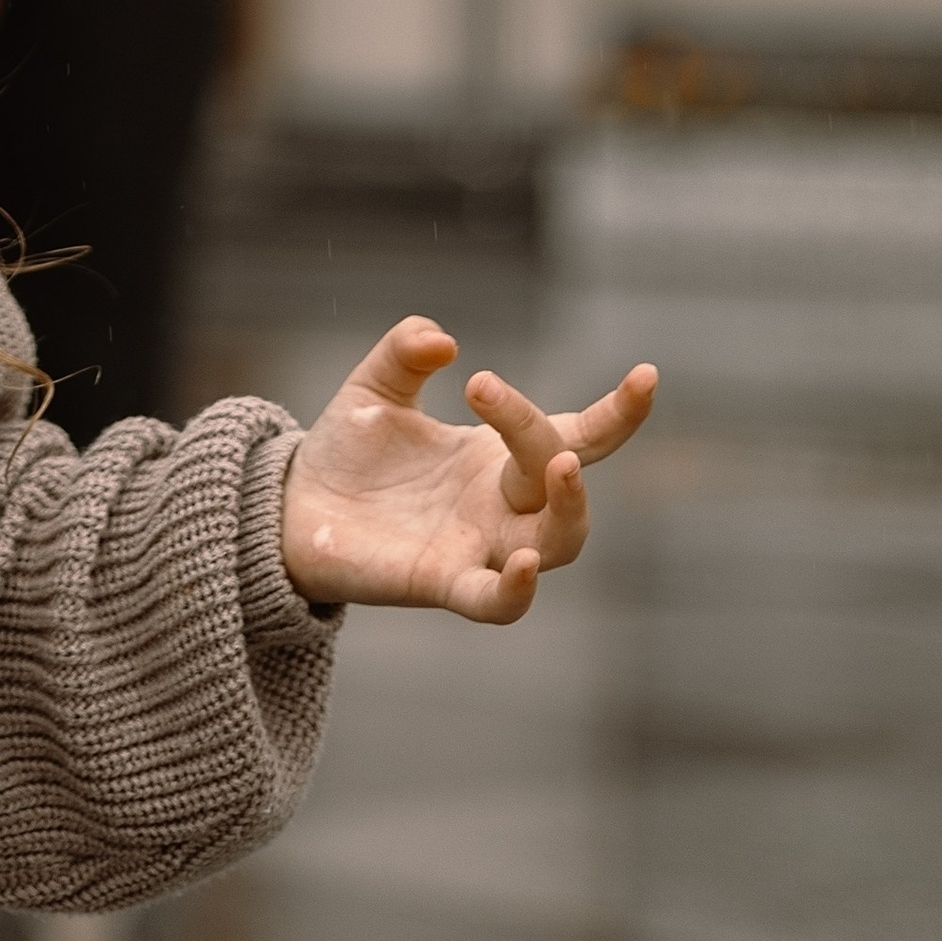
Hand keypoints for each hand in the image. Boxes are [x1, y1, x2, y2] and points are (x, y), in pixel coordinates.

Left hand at [279, 317, 658, 624]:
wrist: (294, 506)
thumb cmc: (349, 450)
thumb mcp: (375, 385)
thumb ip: (405, 351)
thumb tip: (442, 339)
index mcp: (497, 454)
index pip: (579, 434)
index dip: (619, 412)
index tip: (647, 375)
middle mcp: (502, 502)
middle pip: (560, 473)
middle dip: (540, 432)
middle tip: (484, 386)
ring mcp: (480, 545)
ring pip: (558, 542)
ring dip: (568, 507)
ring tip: (559, 463)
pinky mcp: (444, 582)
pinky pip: (497, 601)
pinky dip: (518, 588)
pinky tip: (527, 562)